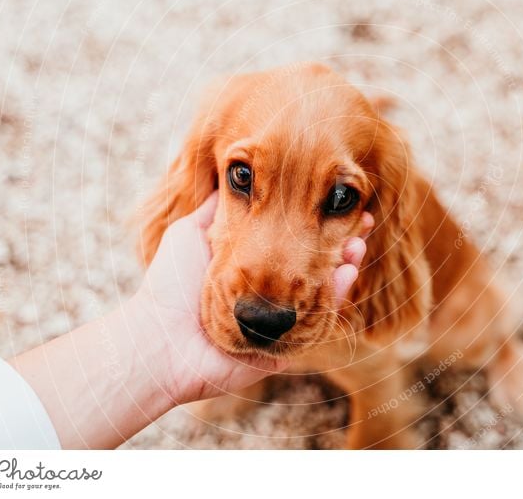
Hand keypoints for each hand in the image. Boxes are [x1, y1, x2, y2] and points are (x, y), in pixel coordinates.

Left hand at [130, 192, 371, 403]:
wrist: (161, 335)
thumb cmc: (170, 283)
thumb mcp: (190, 232)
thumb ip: (216, 209)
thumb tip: (234, 177)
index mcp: (252, 268)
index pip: (293, 240)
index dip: (315, 221)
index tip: (335, 201)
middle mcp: (270, 293)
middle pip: (315, 264)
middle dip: (340, 241)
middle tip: (361, 221)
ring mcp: (280, 319)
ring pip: (323, 291)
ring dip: (345, 265)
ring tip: (357, 243)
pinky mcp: (286, 346)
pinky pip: (318, 322)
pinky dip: (336, 298)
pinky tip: (347, 273)